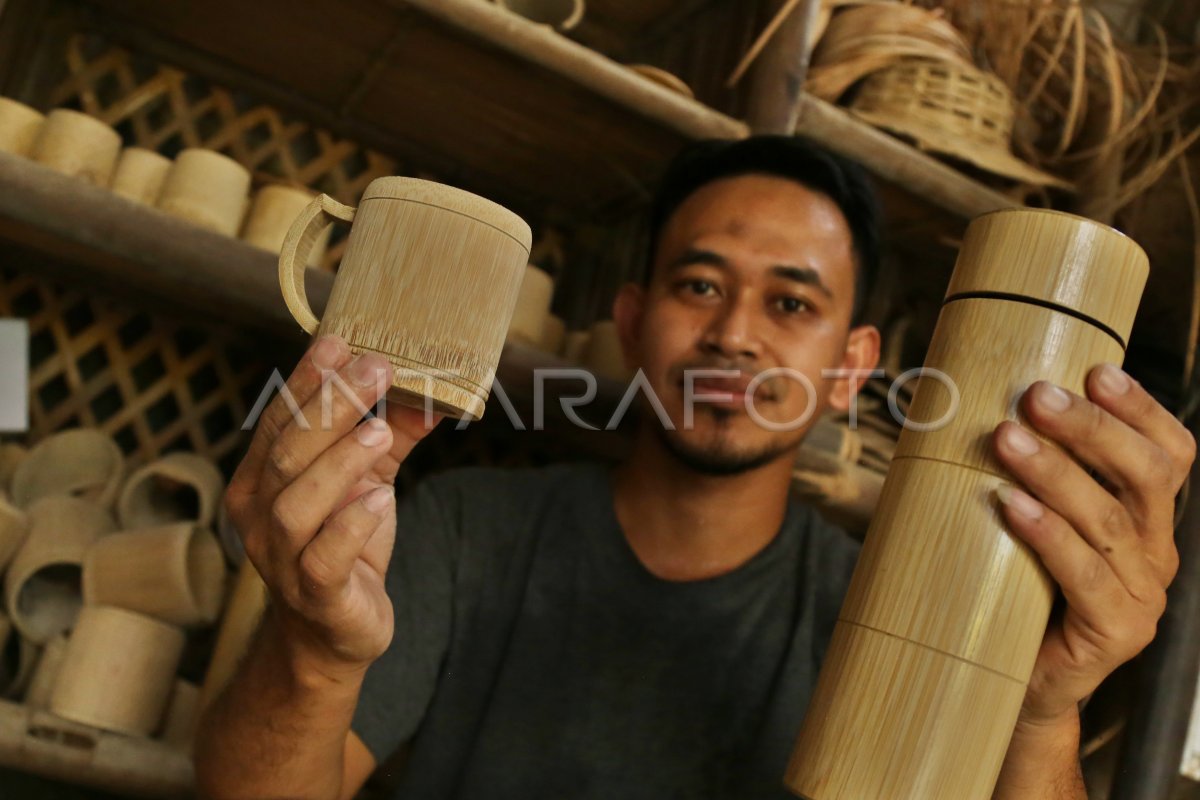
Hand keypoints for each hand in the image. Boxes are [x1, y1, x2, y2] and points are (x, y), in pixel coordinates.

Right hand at [224, 334, 441, 677]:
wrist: (332, 634)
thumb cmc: (344, 544)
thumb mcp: (368, 480)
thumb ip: (394, 433)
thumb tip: (435, 388)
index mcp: (263, 477)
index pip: (279, 418)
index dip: (308, 379)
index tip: (342, 340)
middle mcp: (260, 514)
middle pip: (287, 451)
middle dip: (331, 405)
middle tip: (376, 368)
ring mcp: (281, 558)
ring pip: (297, 504)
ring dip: (339, 462)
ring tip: (379, 431)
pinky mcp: (315, 595)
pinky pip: (324, 558)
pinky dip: (351, 524)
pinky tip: (380, 497)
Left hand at [992, 362, 1194, 725]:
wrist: (1011, 678)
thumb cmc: (1013, 585)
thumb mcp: (1030, 519)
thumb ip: (1028, 471)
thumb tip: (969, 397)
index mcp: (1147, 517)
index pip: (1169, 453)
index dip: (1141, 410)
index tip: (1097, 370)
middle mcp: (1156, 551)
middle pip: (1144, 475)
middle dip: (1092, 428)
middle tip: (1037, 396)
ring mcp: (1142, 595)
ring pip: (1108, 519)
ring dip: (1055, 471)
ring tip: (1006, 438)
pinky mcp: (1116, 631)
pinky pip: (1084, 574)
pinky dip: (1046, 533)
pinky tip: (1010, 504)